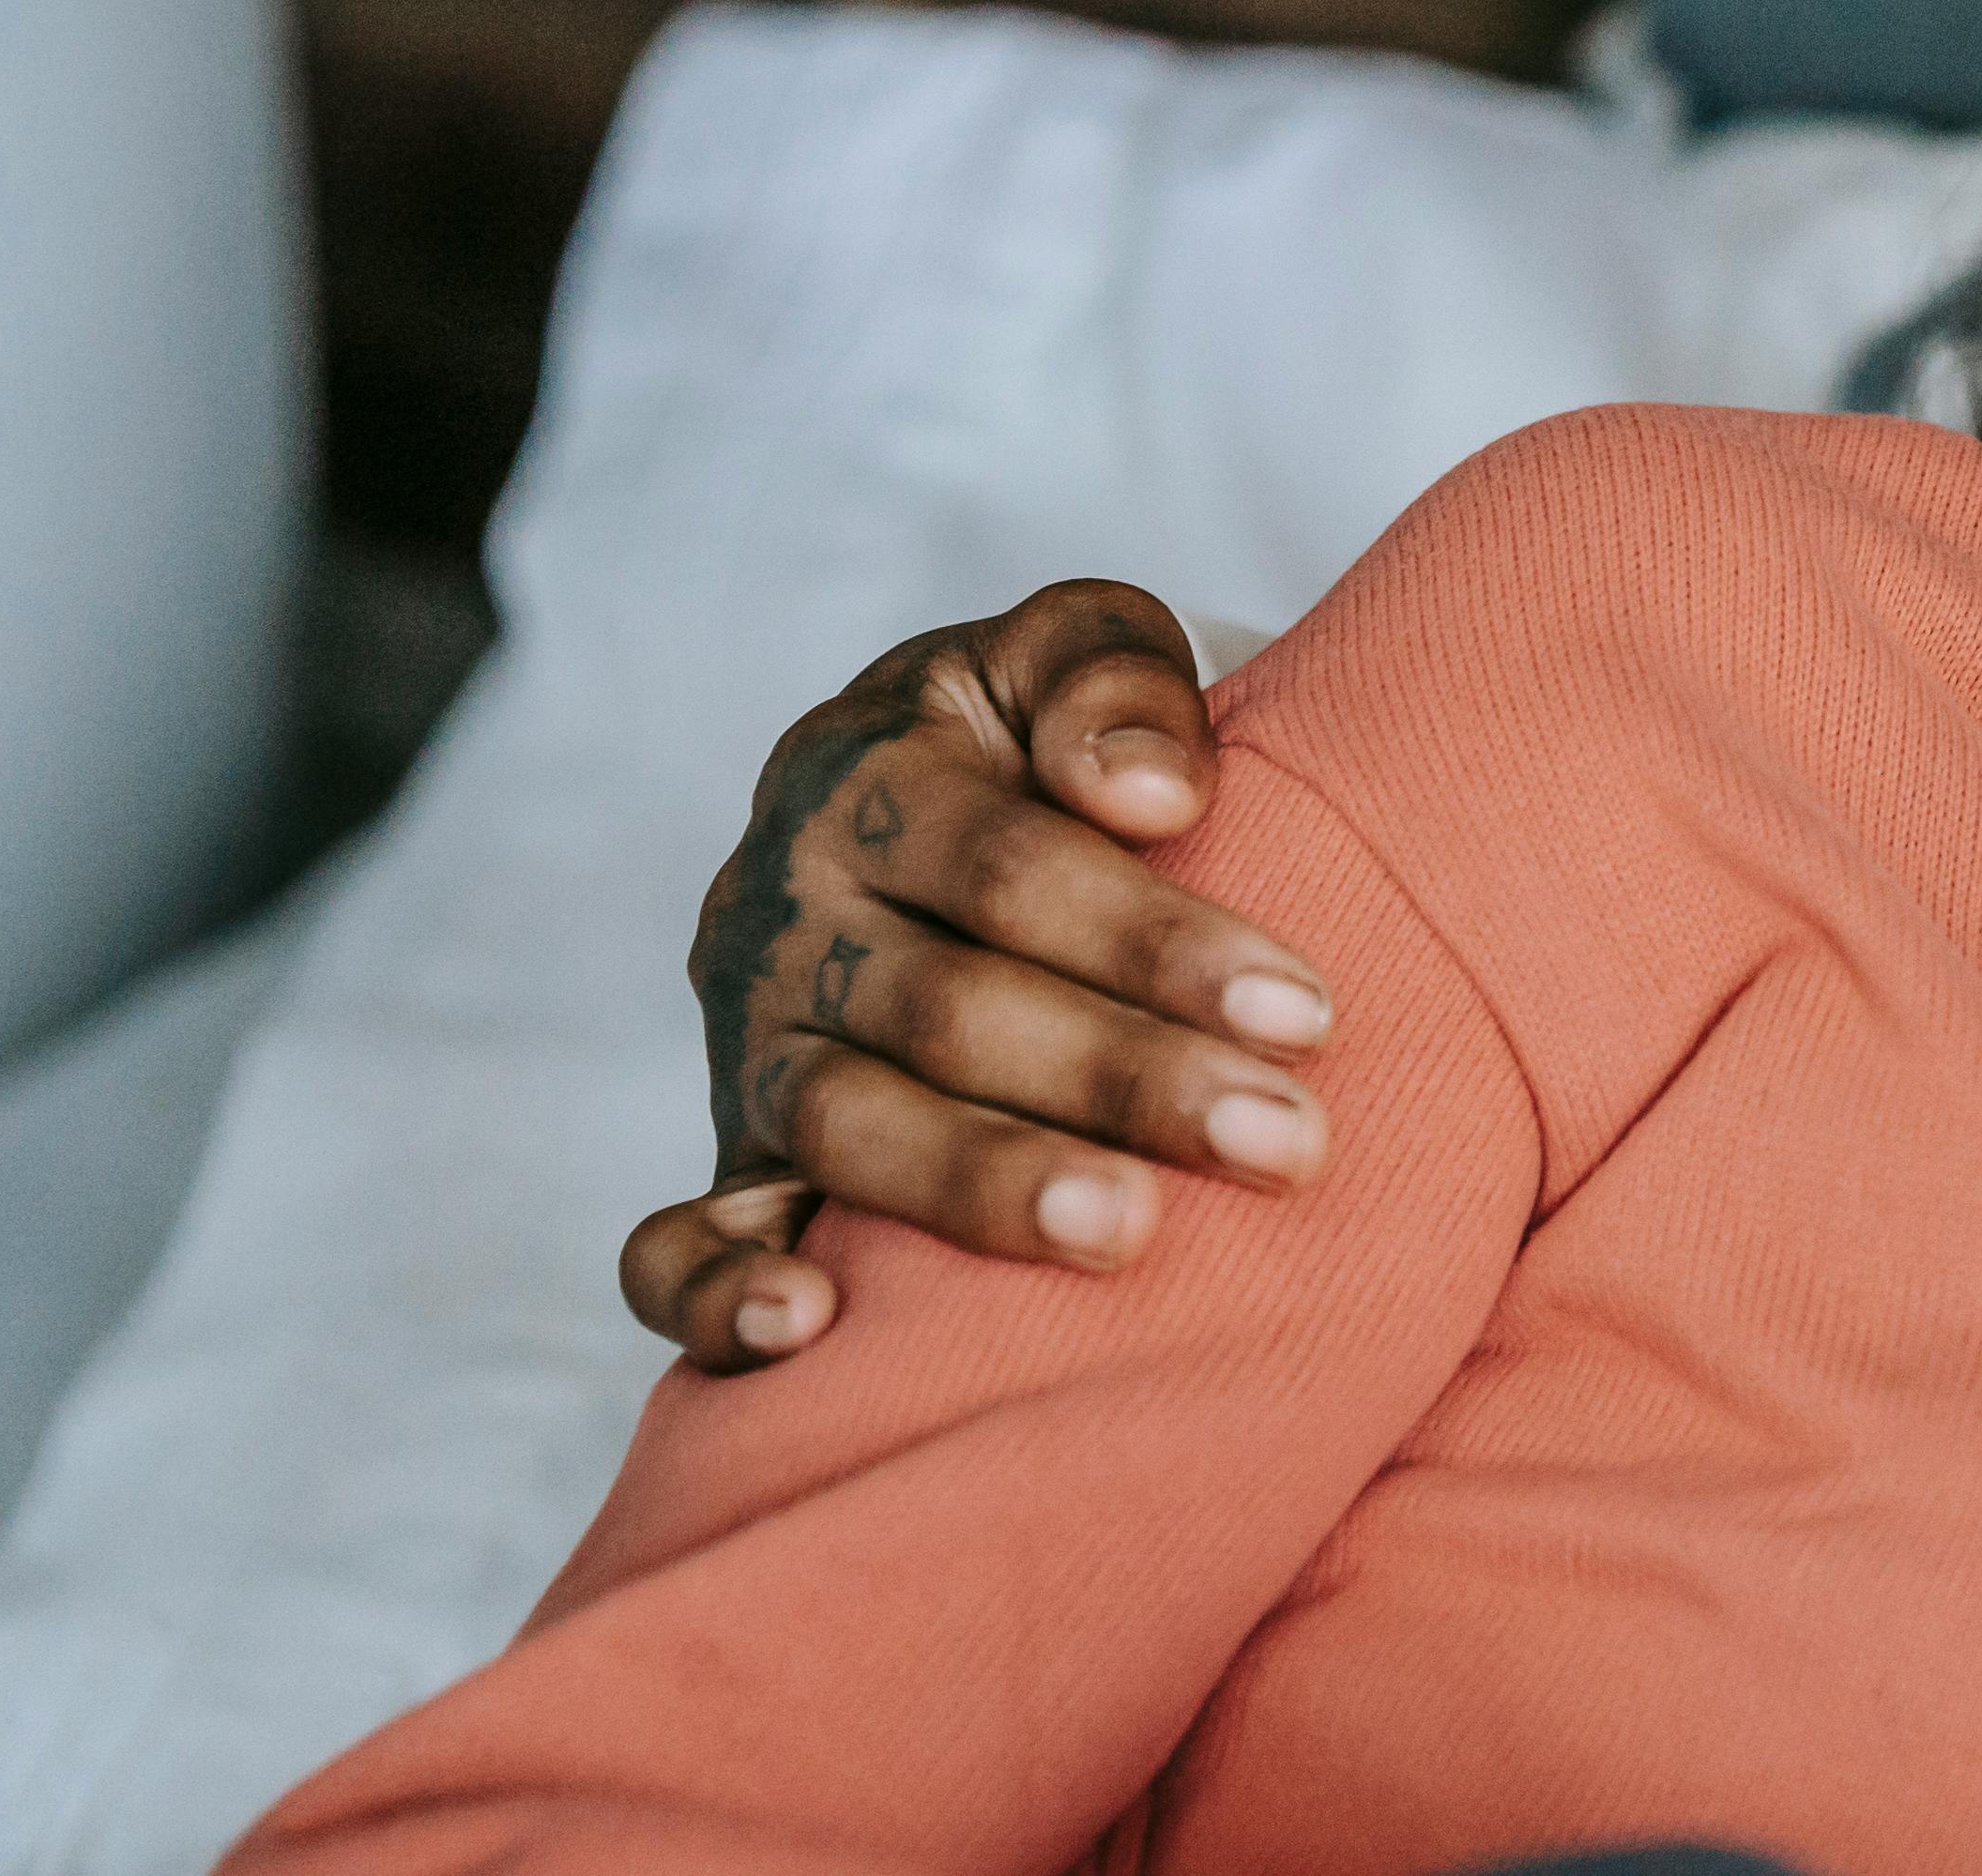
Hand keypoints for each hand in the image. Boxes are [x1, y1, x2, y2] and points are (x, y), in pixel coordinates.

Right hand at [624, 580, 1340, 1373]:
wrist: (917, 806)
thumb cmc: (1040, 735)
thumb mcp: (1073, 651)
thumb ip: (1111, 678)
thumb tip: (1145, 790)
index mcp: (864, 778)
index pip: (1008, 867)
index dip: (1156, 939)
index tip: (1307, 1011)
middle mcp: (782, 915)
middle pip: (947, 1008)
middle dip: (1124, 1079)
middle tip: (1284, 1143)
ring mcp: (747, 1048)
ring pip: (847, 1126)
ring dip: (986, 1188)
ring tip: (1129, 1232)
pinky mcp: (733, 1161)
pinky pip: (674, 1247)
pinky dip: (718, 1295)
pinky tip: (809, 1330)